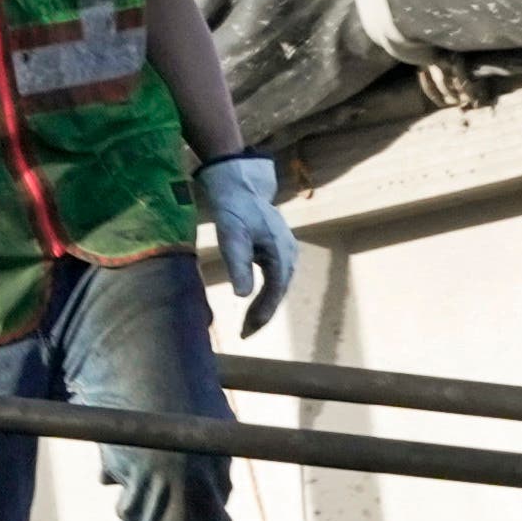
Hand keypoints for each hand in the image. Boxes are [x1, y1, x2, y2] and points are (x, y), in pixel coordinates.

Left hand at [199, 155, 300, 338]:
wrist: (240, 186)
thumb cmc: (234, 210)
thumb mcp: (232, 237)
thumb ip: (238, 264)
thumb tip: (242, 295)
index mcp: (281, 253)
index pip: (274, 291)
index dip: (262, 314)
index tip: (247, 332)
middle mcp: (290, 254)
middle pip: (278, 292)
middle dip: (263, 315)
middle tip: (244, 334)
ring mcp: (288, 252)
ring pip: (278, 286)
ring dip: (265, 306)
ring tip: (248, 324)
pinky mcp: (280, 250)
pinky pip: (275, 278)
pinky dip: (266, 293)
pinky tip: (253, 304)